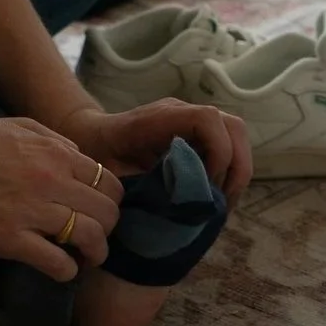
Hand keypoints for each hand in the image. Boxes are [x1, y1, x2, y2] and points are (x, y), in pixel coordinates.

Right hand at [0, 116, 125, 279]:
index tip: (99, 214)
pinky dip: (67, 271)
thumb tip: (76, 159)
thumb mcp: (15, 126)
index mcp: (55, 151)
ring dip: (94, 254)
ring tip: (84, 260)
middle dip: (107, 229)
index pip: (108, 182)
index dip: (109, 202)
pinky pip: (57, 262)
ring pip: (92, 238)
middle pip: (108, 212)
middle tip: (95, 240)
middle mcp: (52, 179)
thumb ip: (52, 141)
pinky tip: (61, 270)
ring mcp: (32, 210)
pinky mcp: (10, 239)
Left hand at [52, 100, 253, 205]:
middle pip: (232, 127)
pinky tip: (213, 197)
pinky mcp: (195, 133)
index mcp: (159, 119)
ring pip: (235, 136)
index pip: (207, 119)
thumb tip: (176, 212)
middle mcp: (181, 113)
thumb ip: (140, 188)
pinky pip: (226, 146)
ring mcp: (190, 121)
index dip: (218, 153)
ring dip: (236, 171)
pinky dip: (228, 172)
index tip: (207, 187)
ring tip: (220, 204)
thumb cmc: (95, 156)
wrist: (89, 137)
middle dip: (236, 167)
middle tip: (221, 203)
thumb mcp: (110, 176)